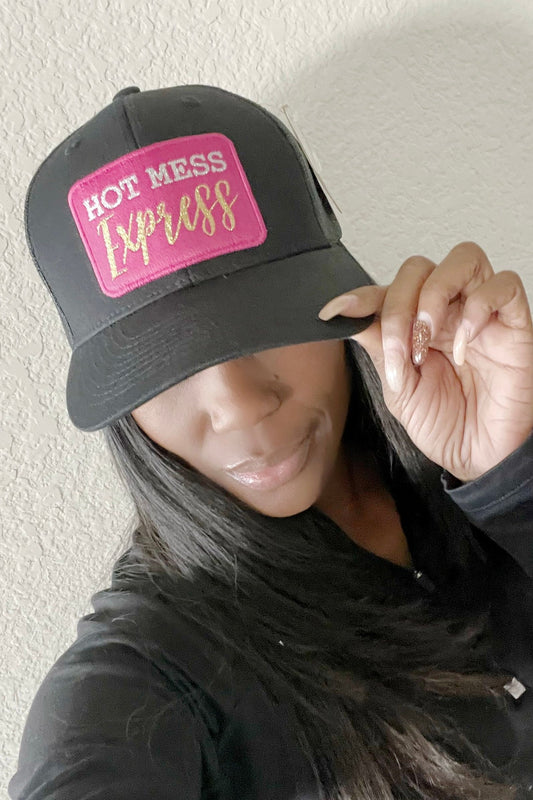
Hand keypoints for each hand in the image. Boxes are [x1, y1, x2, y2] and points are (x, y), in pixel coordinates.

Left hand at [317, 241, 532, 481]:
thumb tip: (346, 314)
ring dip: (434, 294)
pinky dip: (479, 306)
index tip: (336, 311)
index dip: (362, 295)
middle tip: (401, 351)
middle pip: (419, 268)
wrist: (481, 457)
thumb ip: (379, 347)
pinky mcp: (515, 322)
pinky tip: (465, 346)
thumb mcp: (399, 388)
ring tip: (428, 338)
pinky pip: (504, 285)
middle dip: (399, 306)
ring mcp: (482, 313)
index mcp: (418, 325)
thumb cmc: (446, 424)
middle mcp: (449, 311)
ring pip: (463, 258)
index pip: (389, 289)